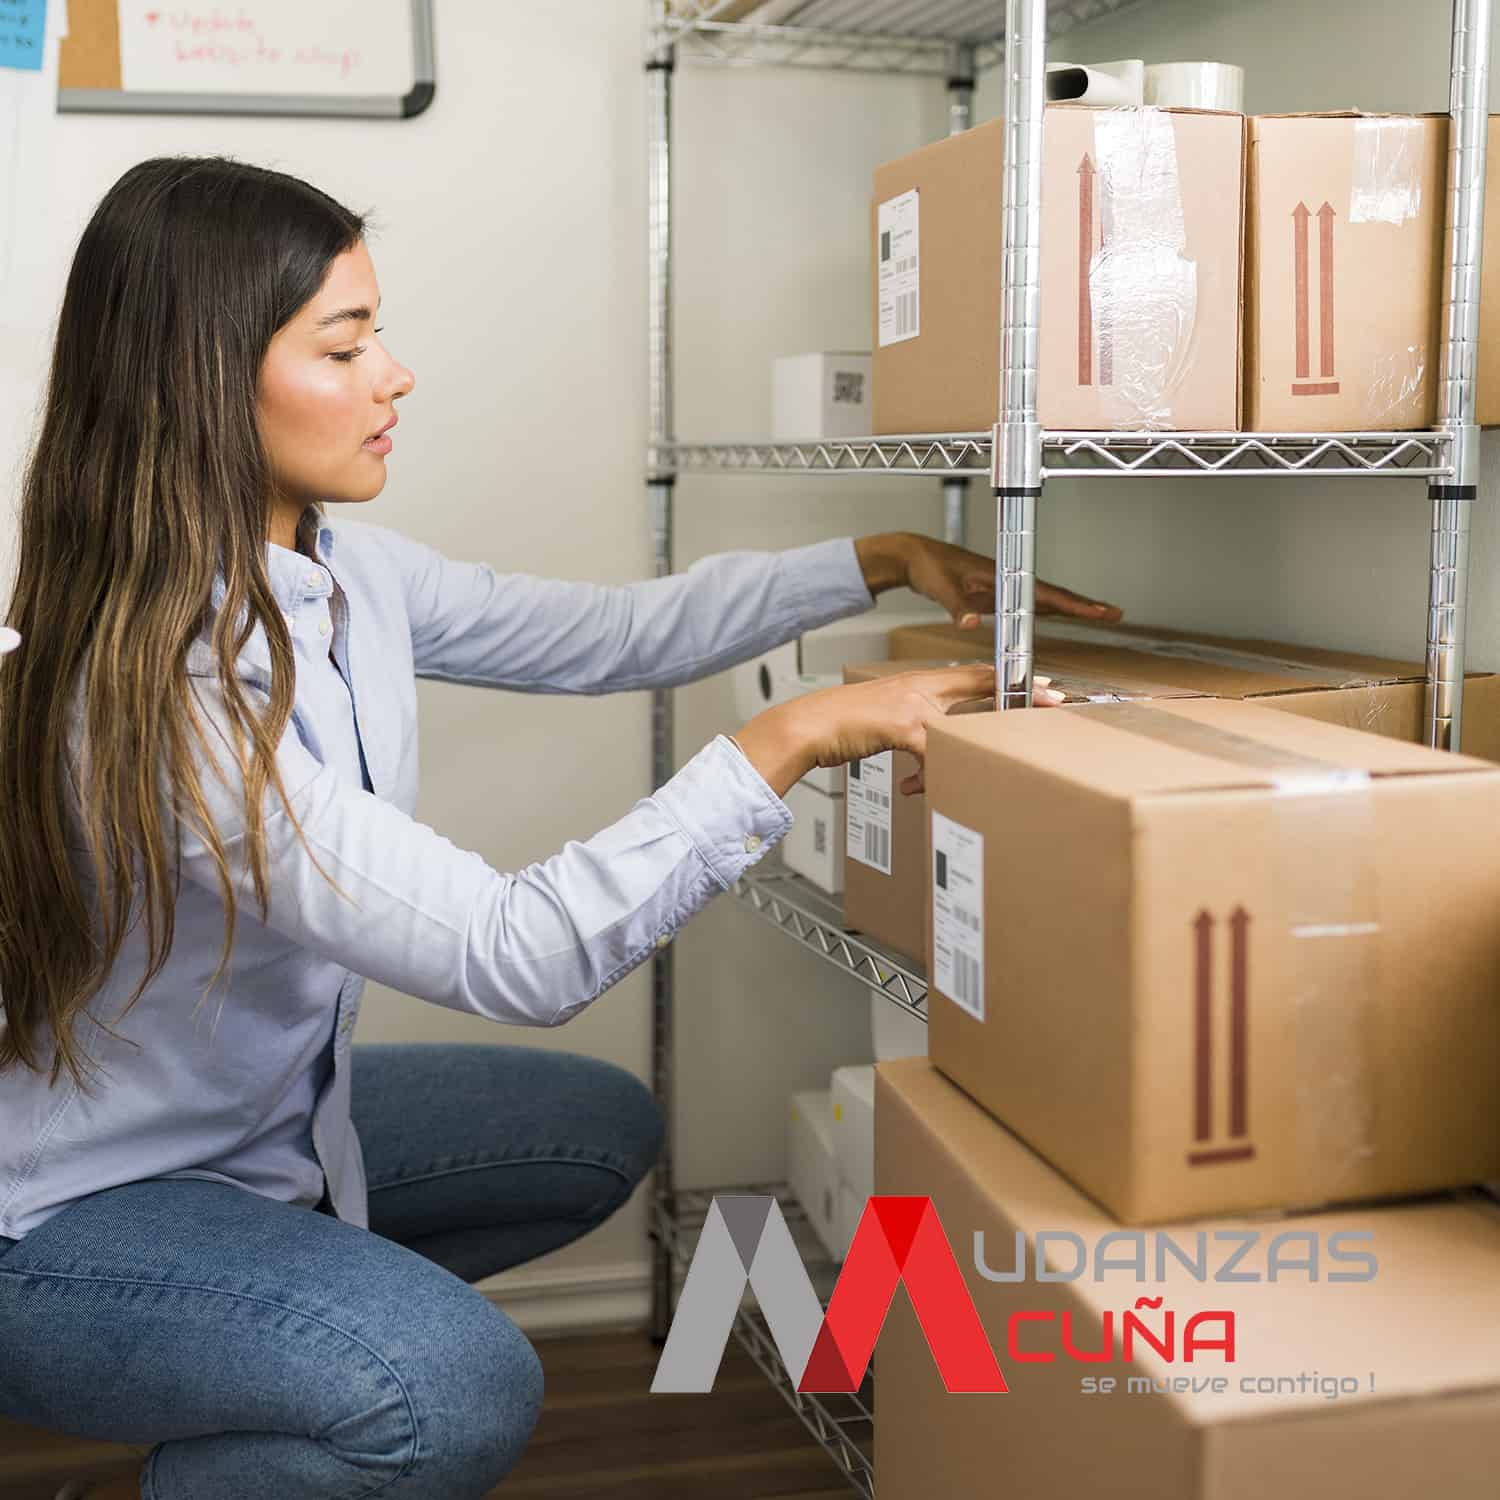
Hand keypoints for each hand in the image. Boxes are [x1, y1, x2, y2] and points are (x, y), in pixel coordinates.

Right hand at [732, 664, 1065, 798]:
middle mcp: (922, 688)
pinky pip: (933, 753)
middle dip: (1021, 697)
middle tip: (1055, 702)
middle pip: (983, 687)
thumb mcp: (888, 719)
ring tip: (988, 770)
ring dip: (977, 749)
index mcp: (921, 682)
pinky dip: (932, 775)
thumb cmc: (845, 724)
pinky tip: (918, 789)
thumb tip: (938, 755)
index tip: (1046, 684)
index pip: (977, 674)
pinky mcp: (901, 726)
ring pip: (963, 726)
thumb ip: (918, 730)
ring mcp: (913, 704)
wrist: (809, 725)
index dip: (1013, 678)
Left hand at [855, 532, 1123, 630]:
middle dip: (1084, 605)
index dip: (1073, 604)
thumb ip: (956, 606)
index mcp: (1002, 574)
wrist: (916, 556)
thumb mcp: (940, 587)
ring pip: (1046, 598)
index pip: (1044, 592)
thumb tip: (969, 624)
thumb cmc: (928, 566)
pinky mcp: (997, 593)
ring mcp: (1005, 586)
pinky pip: (1031, 603)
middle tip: (1115, 613)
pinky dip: (1050, 609)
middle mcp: (1009, 579)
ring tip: (1101, 614)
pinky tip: (1062, 615)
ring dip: (1072, 606)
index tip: (1098, 610)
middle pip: (1054, 594)